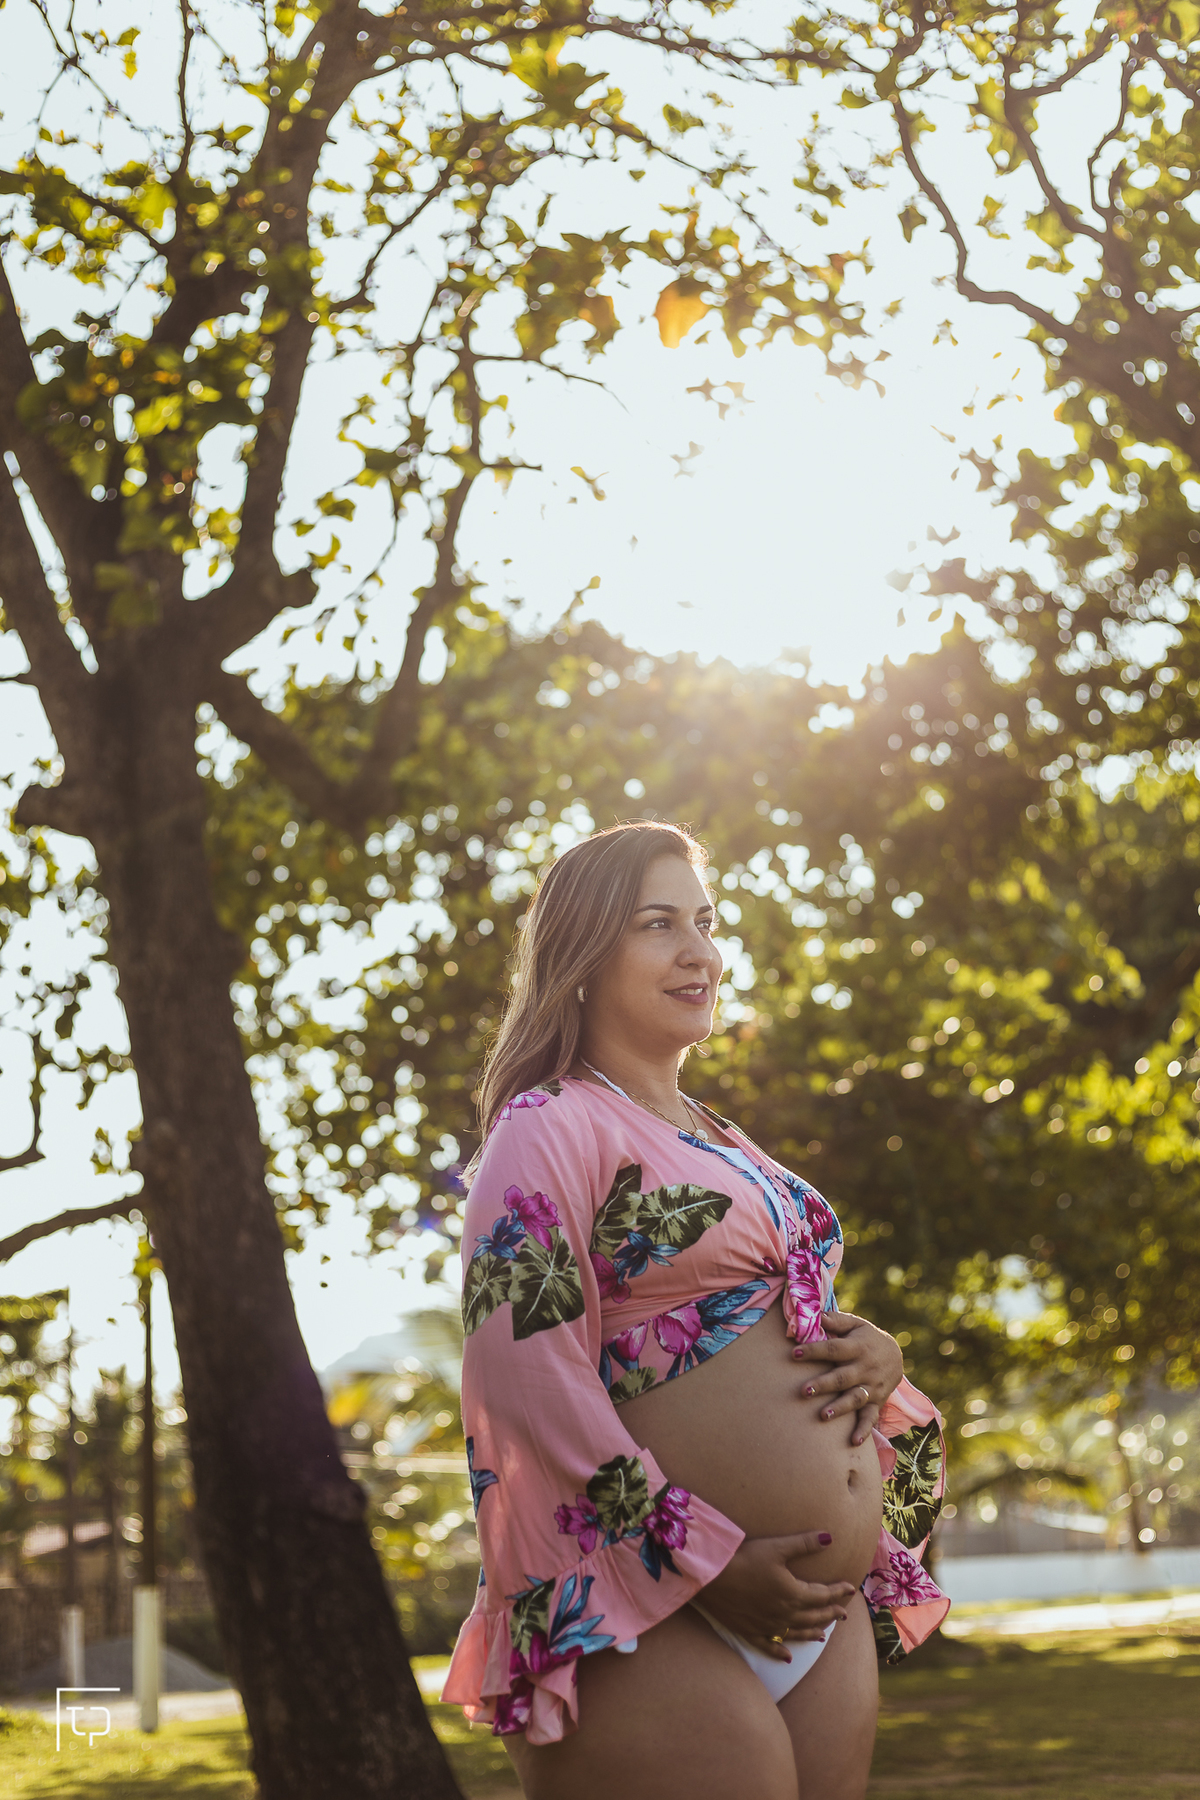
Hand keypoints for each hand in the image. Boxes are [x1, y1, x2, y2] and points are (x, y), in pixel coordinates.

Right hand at [695, 1531, 857, 1663]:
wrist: (712, 1577)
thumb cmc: (745, 1558)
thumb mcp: (777, 1547)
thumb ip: (804, 1544)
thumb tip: (830, 1538)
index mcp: (793, 1594)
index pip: (822, 1595)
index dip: (838, 1592)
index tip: (850, 1589)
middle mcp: (784, 1614)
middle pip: (813, 1617)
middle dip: (830, 1614)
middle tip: (843, 1614)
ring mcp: (767, 1626)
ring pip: (796, 1633)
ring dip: (812, 1633)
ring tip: (824, 1635)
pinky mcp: (749, 1632)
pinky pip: (769, 1646)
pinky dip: (780, 1651)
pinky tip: (787, 1657)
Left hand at [794, 1311, 904, 1445]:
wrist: (896, 1355)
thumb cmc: (866, 1337)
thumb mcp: (855, 1324)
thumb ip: (836, 1321)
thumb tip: (816, 1315)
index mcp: (858, 1347)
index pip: (834, 1349)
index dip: (815, 1350)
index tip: (794, 1353)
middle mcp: (865, 1368)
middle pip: (843, 1377)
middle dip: (824, 1384)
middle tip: (804, 1391)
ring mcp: (872, 1387)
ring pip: (855, 1398)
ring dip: (840, 1408)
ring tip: (822, 1416)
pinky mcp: (877, 1402)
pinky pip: (870, 1417)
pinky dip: (863, 1430)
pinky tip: (853, 1442)